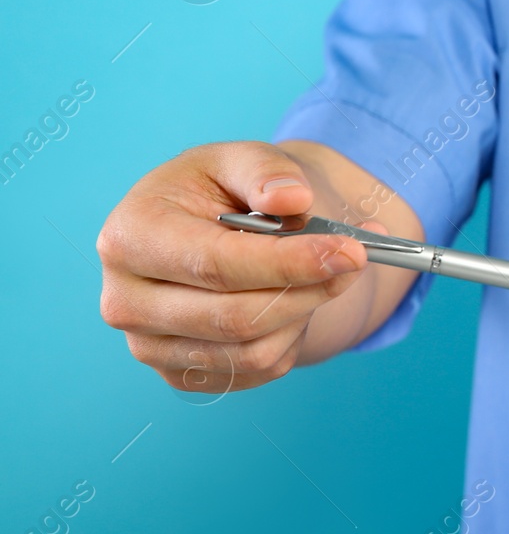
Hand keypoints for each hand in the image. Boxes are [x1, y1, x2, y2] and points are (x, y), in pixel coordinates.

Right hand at [98, 142, 376, 393]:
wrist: (208, 229)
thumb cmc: (221, 191)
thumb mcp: (239, 160)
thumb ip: (266, 171)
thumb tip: (292, 198)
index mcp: (130, 237)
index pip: (217, 264)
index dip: (289, 263)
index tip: (350, 251)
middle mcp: (126, 300)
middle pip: (236, 317)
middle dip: (309, 290)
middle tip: (357, 260)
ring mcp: (149, 345)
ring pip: (253, 351)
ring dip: (304, 312)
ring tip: (318, 273)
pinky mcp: (179, 373)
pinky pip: (257, 369)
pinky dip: (291, 336)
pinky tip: (291, 299)